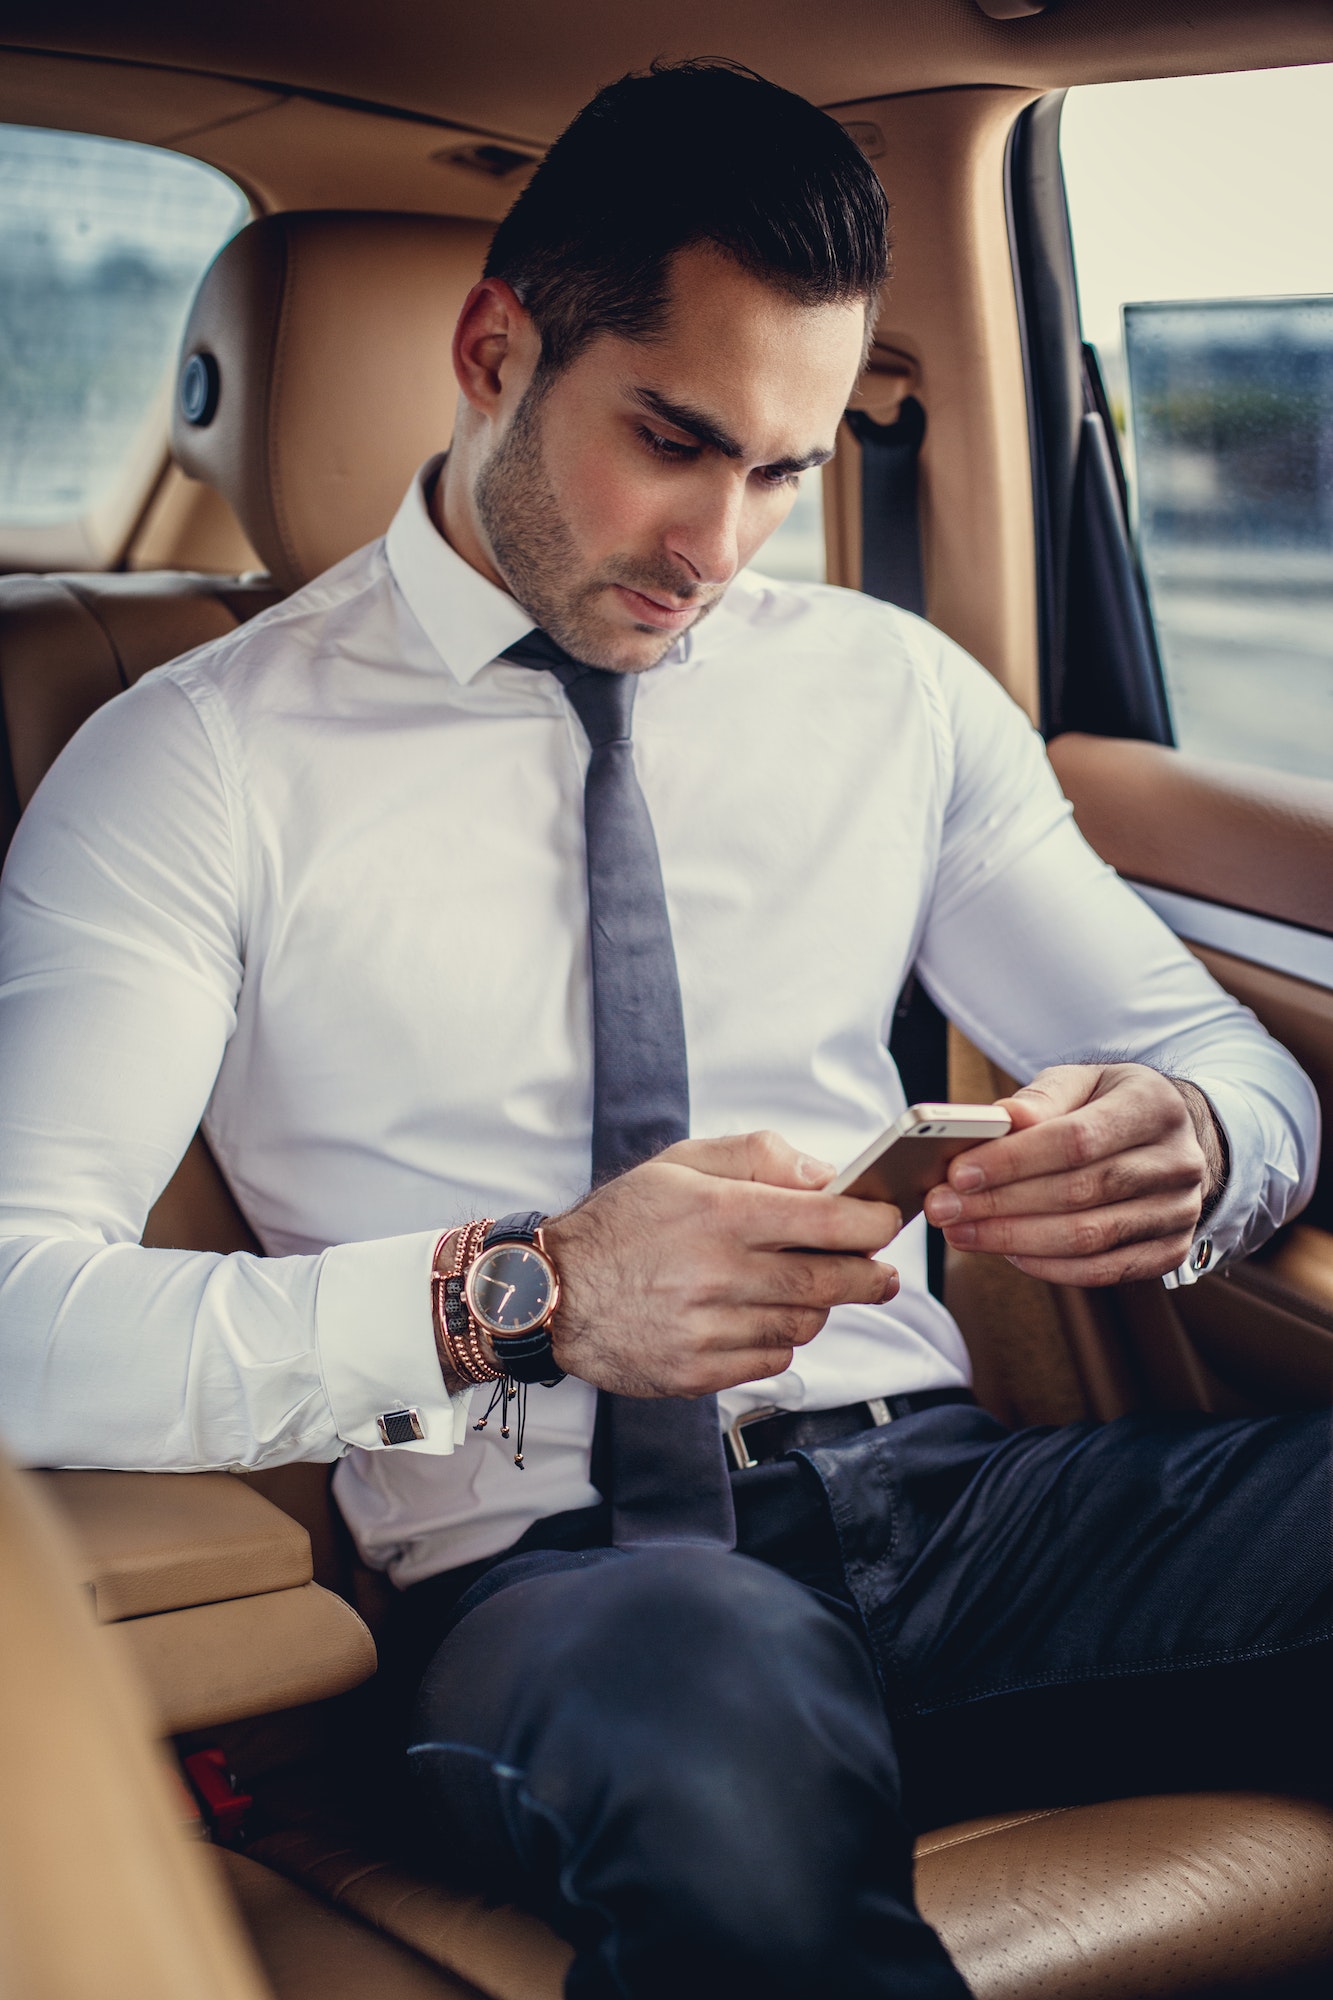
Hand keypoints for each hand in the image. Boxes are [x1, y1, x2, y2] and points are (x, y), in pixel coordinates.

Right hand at [543, 1131, 900, 1397]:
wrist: (551, 1292)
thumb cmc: (622, 1222)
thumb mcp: (681, 1163)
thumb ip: (759, 1156)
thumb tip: (826, 1175)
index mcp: (719, 1213)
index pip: (828, 1220)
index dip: (874, 1223)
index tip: (889, 1222)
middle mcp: (718, 1273)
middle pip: (830, 1281)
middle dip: (871, 1277)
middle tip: (882, 1274)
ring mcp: (707, 1329)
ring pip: (804, 1324)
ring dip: (819, 1307)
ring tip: (805, 1289)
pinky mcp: (696, 1372)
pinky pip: (772, 1360)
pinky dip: (780, 1341)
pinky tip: (759, 1318)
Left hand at [922, 1063, 1224, 1286]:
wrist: (1171, 1137)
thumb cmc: (1111, 1104)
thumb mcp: (1082, 1082)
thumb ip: (1041, 1098)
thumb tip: (1001, 1119)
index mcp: (1154, 1106)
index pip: (1076, 1140)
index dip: (1013, 1161)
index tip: (958, 1174)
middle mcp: (1178, 1162)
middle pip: (1079, 1192)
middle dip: (1001, 1204)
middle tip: (944, 1208)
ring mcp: (1179, 1212)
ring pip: (1089, 1238)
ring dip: (1014, 1239)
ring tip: (961, 1231)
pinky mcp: (1169, 1251)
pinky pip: (1102, 1271)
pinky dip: (1048, 1266)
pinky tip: (1007, 1252)